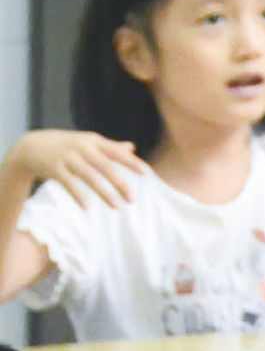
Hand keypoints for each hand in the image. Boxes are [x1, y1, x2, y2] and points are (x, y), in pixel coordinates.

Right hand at [3, 130, 144, 209]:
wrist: (31, 145)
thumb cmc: (66, 145)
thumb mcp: (87, 142)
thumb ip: (109, 146)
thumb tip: (132, 148)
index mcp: (93, 142)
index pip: (116, 152)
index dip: (131, 162)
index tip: (147, 173)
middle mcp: (82, 148)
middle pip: (105, 166)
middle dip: (120, 183)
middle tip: (133, 200)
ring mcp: (67, 158)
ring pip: (89, 177)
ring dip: (104, 193)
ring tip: (116, 207)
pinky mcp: (54, 168)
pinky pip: (68, 184)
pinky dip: (78, 195)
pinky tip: (88, 208)